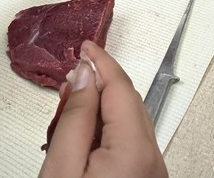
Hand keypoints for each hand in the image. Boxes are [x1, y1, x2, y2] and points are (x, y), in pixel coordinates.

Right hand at [40, 42, 167, 177]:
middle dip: (100, 85)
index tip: (86, 48)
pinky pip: (130, 143)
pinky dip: (108, 130)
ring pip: (129, 122)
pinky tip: (85, 133)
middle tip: (72, 78)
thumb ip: (75, 117)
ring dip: (102, 108)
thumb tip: (86, 76)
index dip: (102, 62)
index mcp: (134, 150)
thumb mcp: (62, 166)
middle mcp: (152, 159)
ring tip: (72, 106)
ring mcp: (152, 171)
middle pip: (128, 103)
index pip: (121, 88)